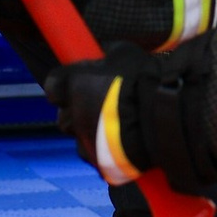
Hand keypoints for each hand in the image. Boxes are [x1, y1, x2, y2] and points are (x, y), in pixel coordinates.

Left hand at [53, 41, 216, 197]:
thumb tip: (106, 55)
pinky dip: (106, 151)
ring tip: (118, 126)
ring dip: (92, 131)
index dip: (66, 84)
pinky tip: (124, 142)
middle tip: (102, 104)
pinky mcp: (99, 163)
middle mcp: (73, 114)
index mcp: (74, 85)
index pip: (54, 84)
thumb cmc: (144, 83)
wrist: (162, 120)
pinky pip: (96, 156)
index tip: (80, 82)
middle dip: (78, 111)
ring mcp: (85, 141)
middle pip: (64, 115)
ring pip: (80, 137)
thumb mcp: (125, 52)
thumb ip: (106, 56)